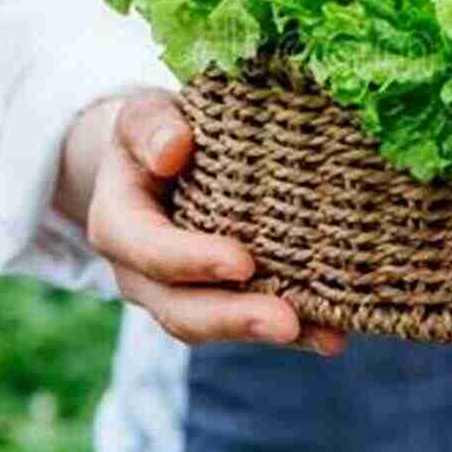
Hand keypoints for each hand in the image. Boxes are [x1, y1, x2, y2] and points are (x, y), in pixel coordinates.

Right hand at [57, 89, 346, 355]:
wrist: (158, 159)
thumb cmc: (156, 132)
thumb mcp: (144, 116)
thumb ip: (151, 126)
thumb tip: (174, 149)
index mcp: (118, 223)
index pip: (149, 249)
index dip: (191, 260)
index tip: (242, 262)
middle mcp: (141, 272)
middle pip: (181, 308)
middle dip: (235, 318)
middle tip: (287, 322)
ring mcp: (178, 294)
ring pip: (216, 326)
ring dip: (269, 332)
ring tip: (327, 336)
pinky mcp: (217, 299)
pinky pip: (249, 322)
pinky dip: (295, 331)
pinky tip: (333, 335)